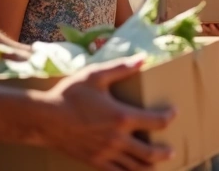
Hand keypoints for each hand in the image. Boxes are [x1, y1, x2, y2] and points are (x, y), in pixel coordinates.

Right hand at [33, 57, 175, 169]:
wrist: (45, 119)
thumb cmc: (69, 95)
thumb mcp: (95, 75)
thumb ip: (121, 68)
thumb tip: (142, 59)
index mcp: (121, 116)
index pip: (156, 121)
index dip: (169, 117)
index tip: (174, 113)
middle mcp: (117, 139)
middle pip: (150, 152)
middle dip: (164, 152)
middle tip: (172, 150)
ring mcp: (106, 153)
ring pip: (134, 166)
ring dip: (149, 165)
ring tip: (157, 163)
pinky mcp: (94, 161)